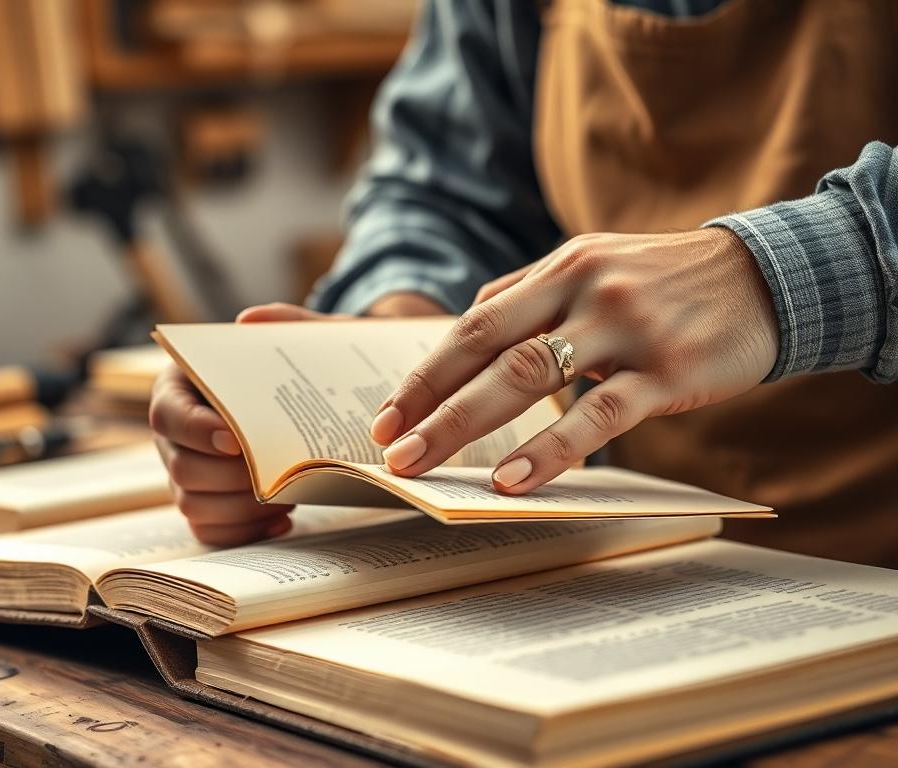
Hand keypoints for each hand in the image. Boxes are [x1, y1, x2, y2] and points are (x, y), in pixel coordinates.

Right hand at [153, 294, 445, 544]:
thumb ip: (281, 322)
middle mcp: (173, 436)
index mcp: (179, 389)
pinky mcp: (207, 506)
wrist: (307, 396)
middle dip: (232, 478)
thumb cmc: (294, 367)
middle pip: (181, 469)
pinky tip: (284, 520)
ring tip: (287, 496)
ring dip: (243, 508)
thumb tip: (249, 320)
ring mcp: (186, 475)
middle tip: (277, 474)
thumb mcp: (298, 338)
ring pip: (195, 506)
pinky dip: (247, 532)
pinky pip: (212, 533)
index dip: (196, 431)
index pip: (166, 414)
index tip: (235, 439)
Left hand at [369, 229, 778, 492]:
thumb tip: (466, 330)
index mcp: (560, 267)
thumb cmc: (665, 281)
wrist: (765, 277)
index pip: (474, 323)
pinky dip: (551, 448)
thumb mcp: (595, 267)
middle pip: (488, 349)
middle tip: (388, 447)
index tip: (386, 414)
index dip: (425, 371)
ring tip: (425, 464)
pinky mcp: (667, 369)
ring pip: (530, 377)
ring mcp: (626, 328)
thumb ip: (531, 297)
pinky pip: (598, 414)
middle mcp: (585, 289)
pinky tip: (515, 478)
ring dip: (467, 423)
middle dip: (429, 402)